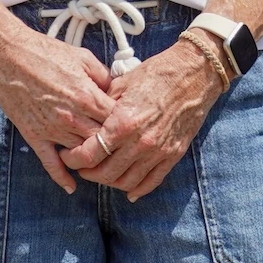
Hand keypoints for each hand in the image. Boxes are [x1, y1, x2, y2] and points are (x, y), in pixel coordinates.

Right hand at [0, 25, 116, 193]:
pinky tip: (71, 186)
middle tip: (121, 148)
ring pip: (80, 154)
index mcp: (87, 96)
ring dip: (91, 159)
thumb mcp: (83, 57)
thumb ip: (104, 76)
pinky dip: (62, 177)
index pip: (116, 121)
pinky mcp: (35, 136)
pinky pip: (50, 163)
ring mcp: (53, 129)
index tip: (131, 127)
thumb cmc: (45, 53)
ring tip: (102, 162)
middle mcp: (72, 117)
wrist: (9, 57)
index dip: (126, 125)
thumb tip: (117, 89)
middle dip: (112, 145)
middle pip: (101, 142)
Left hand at [61, 35, 225, 198]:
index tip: (69, 155)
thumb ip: (103, 106)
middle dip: (88, 173)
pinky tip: (128, 190)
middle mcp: (139, 142)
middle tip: (82, 165)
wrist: (194, 73)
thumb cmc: (158, 73)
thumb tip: (88, 118)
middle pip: (105, 174)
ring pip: (126, 183)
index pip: (89, 154)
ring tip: (103, 172)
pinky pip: (151, 182)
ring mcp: (158, 151)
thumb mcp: (122, 83)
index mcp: (123, 122)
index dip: (74, 159)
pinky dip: (137, 190)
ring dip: (110, 182)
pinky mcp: (173, 154)